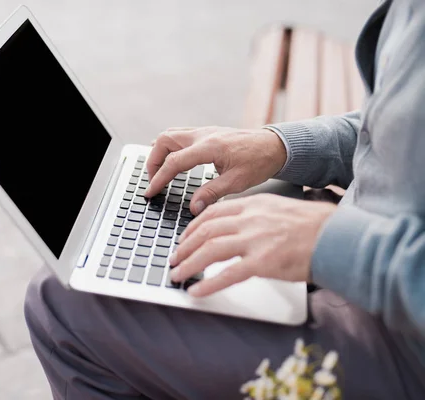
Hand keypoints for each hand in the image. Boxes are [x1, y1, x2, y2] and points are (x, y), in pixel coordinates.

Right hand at [144, 126, 286, 214]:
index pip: (174, 162)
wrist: (275, 146)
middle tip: (154, 181)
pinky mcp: (206, 133)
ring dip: (159, 153)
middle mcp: (203, 135)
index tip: (150, 192)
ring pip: (169, 135)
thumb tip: (193, 207)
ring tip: (159, 172)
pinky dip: (169, 148)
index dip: (158, 179)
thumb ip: (212, 194)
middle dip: (153, 162)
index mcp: (209, 147)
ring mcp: (203, 132)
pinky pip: (178, 135)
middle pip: (164, 141)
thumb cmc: (260, 161)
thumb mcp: (237, 182)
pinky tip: (171, 160)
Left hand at [169, 194, 336, 296]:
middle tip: (174, 258)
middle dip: (185, 247)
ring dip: (189, 264)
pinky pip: (228, 274)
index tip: (183, 238)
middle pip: (206, 231)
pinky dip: (208, 283)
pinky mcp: (264, 262)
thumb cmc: (314, 227)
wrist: (339, 237)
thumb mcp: (279, 210)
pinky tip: (196, 291)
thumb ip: (254, 216)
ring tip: (177, 275)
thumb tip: (233, 229)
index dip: (192, 228)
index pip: (213, 214)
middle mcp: (251, 220)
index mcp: (253, 205)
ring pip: (210, 250)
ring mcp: (256, 240)